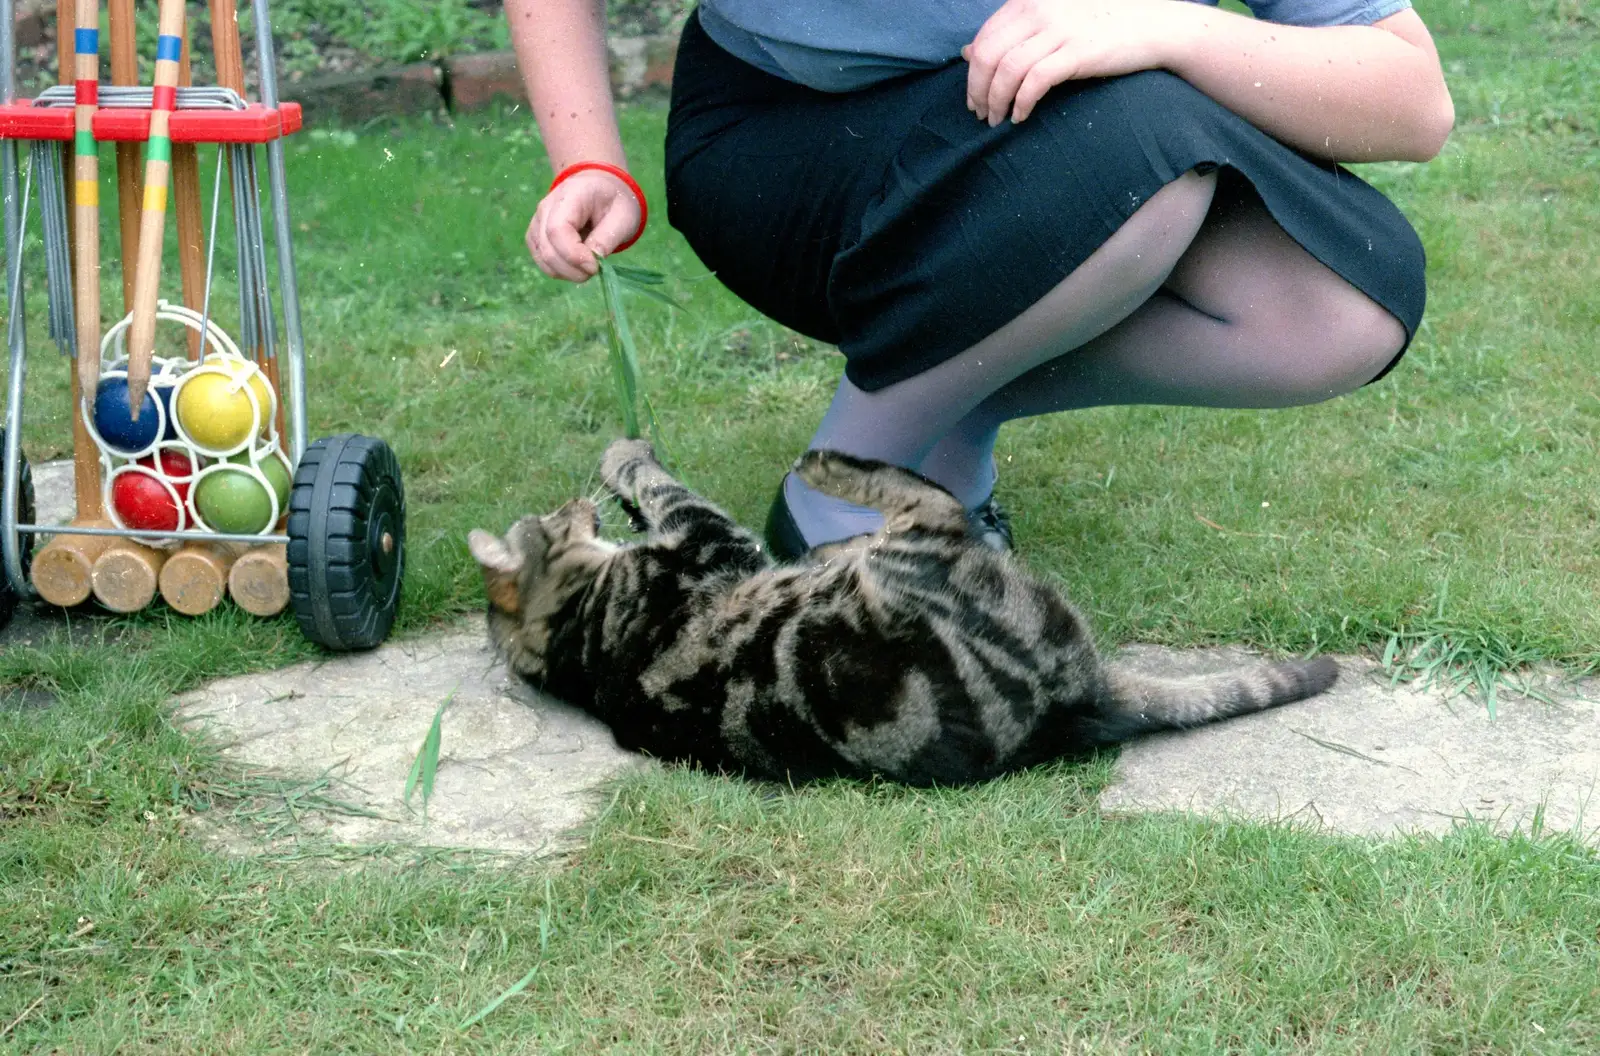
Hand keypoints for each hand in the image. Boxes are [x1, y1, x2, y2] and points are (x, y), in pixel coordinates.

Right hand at [526, 168, 643, 281]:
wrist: (600, 189)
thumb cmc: (614, 201)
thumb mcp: (623, 216)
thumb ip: (607, 238)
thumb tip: (592, 263)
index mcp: (569, 195)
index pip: (557, 230)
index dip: (573, 255)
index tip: (595, 267)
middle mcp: (546, 207)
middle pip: (547, 248)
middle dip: (572, 269)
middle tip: (596, 270)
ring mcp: (537, 222)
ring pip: (542, 258)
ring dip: (566, 273)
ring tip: (588, 267)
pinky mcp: (536, 236)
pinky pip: (542, 261)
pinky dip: (560, 270)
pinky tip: (577, 266)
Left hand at [963, 0, 1171, 125]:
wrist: (1150, 25)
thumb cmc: (1095, 25)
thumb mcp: (1047, 22)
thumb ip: (1010, 34)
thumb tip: (966, 52)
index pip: (984, 38)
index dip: (971, 72)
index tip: (974, 96)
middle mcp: (1039, 9)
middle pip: (988, 55)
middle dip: (977, 90)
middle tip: (980, 114)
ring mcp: (1059, 29)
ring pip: (1007, 71)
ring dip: (995, 102)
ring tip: (996, 120)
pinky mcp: (1077, 52)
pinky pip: (1035, 82)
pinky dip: (1021, 104)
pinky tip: (1020, 117)